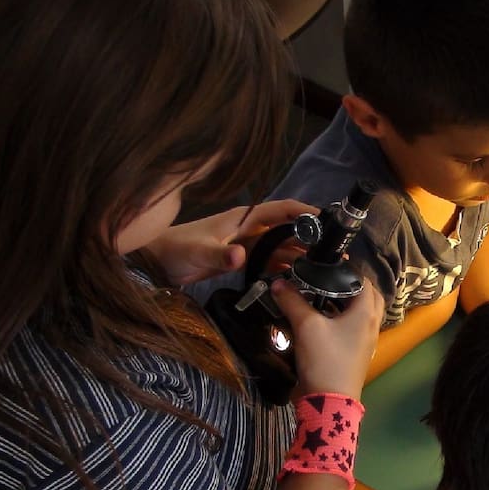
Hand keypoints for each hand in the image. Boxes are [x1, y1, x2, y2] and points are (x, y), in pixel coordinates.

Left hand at [144, 200, 314, 285]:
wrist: (153, 262)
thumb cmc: (174, 250)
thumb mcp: (197, 252)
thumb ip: (219, 254)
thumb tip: (241, 255)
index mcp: (244, 219)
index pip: (282, 210)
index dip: (305, 212)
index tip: (328, 221)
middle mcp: (250, 229)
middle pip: (287, 230)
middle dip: (311, 238)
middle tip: (335, 253)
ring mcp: (246, 245)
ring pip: (281, 247)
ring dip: (300, 255)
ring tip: (324, 269)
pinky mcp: (241, 260)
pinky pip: (269, 262)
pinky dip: (284, 268)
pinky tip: (298, 279)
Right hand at [271, 278, 382, 400]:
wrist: (329, 402)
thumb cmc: (325, 358)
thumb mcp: (306, 326)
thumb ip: (292, 301)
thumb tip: (278, 282)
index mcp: (367, 311)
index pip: (364, 280)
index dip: (347, 269)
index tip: (327, 263)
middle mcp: (372, 323)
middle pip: (366, 296)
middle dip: (348, 286)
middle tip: (326, 280)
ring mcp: (366, 340)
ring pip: (359, 313)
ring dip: (344, 303)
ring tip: (321, 296)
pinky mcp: (357, 352)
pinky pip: (352, 328)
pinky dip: (340, 319)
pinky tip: (321, 319)